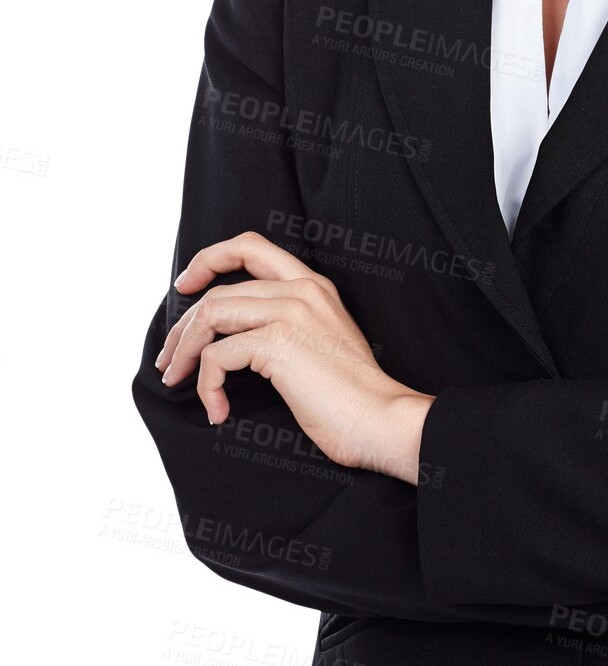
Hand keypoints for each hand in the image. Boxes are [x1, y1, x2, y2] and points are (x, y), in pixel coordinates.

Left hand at [153, 231, 432, 481]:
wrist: (381, 419)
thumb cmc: (352, 397)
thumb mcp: (319, 345)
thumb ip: (286, 326)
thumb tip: (229, 339)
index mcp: (314, 285)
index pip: (251, 246)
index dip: (210, 258)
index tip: (186, 286)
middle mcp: (301, 289)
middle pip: (218, 290)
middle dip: (183, 327)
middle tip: (169, 361)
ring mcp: (290, 312)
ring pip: (210, 317)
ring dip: (184, 352)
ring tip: (178, 381)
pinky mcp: (278, 342)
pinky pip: (217, 356)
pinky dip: (206, 386)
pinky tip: (218, 411)